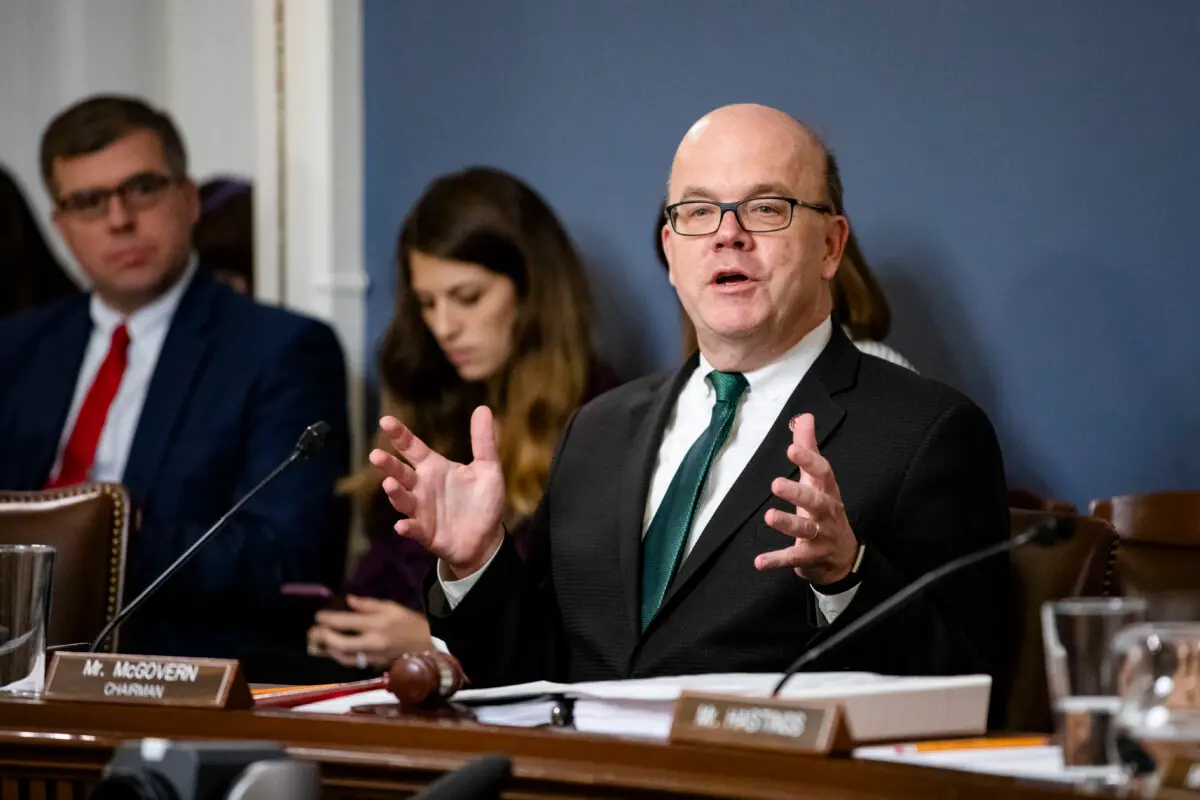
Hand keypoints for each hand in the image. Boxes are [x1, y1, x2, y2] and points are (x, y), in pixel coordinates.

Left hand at [306, 596, 432, 669]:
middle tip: (312, 632)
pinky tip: (332, 650)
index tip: (318, 616)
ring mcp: (373, 656)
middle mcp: (373, 642)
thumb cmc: (409, 622)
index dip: (328, 619)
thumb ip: (367, 604)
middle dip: (323, 638)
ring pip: (343, 657)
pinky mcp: (374, 665)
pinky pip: (352, 662)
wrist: (427, 644)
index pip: (346, 622)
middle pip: (340, 644)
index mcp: (377, 624)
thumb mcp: (390, 607)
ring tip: (317, 643)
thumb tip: (348, 601)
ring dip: (327, 650)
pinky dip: (339, 656)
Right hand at [371, 407, 504, 577]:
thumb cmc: (483, 501)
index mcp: (434, 468)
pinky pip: (413, 529)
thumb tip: (483, 408)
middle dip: (388, 464)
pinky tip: (402, 526)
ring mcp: (421, 510)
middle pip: (400, 472)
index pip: (412, 447)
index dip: (399, 435)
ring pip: (402, 499)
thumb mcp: (488, 468)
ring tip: (389, 483)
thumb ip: (484, 441)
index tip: (385, 421)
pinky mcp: (426, 532)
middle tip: (376, 455)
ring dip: (394, 492)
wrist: (486, 538)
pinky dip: (406, 527)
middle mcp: (422, 487)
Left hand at [756, 413, 858, 585]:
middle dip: (798, 493)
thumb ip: (809, 448)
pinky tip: (759, 562)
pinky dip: (776, 560)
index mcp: (828, 490)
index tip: (792, 448)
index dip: (809, 460)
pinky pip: (793, 557)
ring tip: (769, 516)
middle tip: (776, 484)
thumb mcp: (818, 479)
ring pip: (805, 529)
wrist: (843, 556)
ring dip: (787, 523)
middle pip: (816, 501)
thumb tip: (805, 417)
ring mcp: (821, 535)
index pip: (823, 472)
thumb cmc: (825, 509)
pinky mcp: (810, 556)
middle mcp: (827, 511)